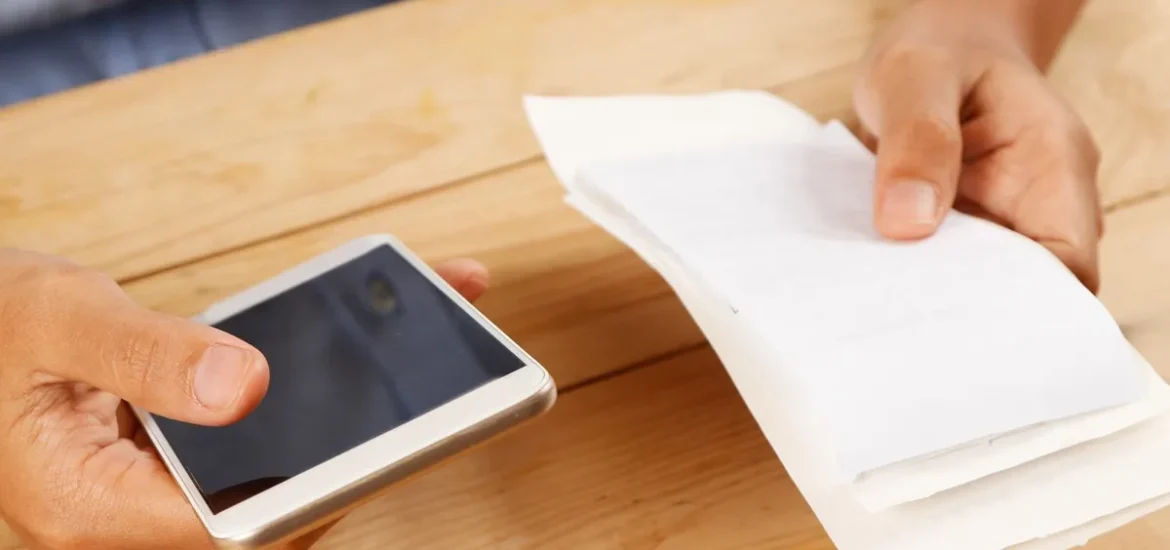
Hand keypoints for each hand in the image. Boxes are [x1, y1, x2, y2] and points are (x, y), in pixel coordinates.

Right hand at [0, 249, 489, 549]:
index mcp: (86, 505)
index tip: (387, 443)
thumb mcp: (58, 316)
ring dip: (342, 437)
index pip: (227, 527)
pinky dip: (310, 416)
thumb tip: (243, 385)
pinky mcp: (175, 471)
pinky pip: (255, 457)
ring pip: (268, 489)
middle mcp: (125, 520)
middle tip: (438, 400)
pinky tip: (356, 357)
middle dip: (350, 464)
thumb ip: (145, 353)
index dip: (313, 494)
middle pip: (264, 517)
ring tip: (416, 358)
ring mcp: (151, 501)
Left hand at [854, 0, 1101, 290]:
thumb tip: (908, 222)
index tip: (952, 315)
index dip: (1020, 306)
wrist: (933, 49)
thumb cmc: (937, 53)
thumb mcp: (916, 76)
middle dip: (965, 314)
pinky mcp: (962, 235)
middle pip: (1022, 293)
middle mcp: (1040, 206)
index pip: (1066, 268)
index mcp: (1053, 168)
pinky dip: (911, 280)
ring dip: (932, 299)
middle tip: (897, 319)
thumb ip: (918, 139)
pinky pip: (943, 274)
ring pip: (979, 291)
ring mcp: (1002, 225)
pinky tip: (871, 283)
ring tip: (877, 302)